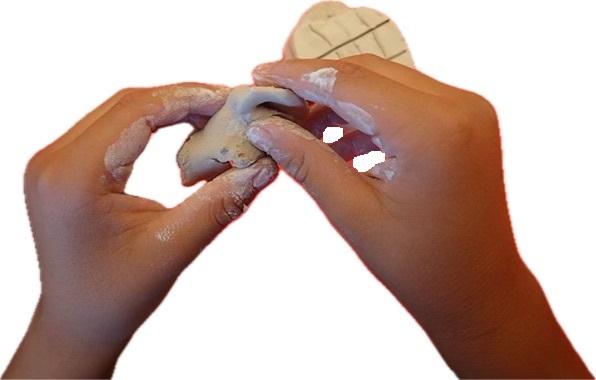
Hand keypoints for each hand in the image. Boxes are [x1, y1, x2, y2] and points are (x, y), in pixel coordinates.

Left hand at [4, 83, 277, 378]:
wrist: (77, 321)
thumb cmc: (118, 296)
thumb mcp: (173, 248)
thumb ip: (220, 204)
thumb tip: (265, 167)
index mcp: (74, 176)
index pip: (136, 111)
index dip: (189, 98)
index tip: (232, 99)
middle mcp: (54, 159)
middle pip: (127, 104)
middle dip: (183, 99)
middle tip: (229, 108)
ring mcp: (54, 161)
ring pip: (120, 111)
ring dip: (168, 109)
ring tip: (212, 119)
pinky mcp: (63, 166)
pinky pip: (112, 128)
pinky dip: (151, 125)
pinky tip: (181, 133)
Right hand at [247, 55, 590, 377]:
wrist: (478, 289)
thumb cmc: (421, 266)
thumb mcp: (353, 213)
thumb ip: (307, 160)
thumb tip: (264, 126)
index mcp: (432, 130)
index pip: (349, 82)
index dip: (298, 77)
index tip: (261, 74)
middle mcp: (458, 106)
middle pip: (369, 72)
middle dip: (317, 85)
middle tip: (274, 101)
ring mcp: (467, 109)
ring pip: (386, 82)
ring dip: (342, 99)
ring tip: (302, 127)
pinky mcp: (465, 120)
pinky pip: (406, 101)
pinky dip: (369, 113)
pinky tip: (339, 141)